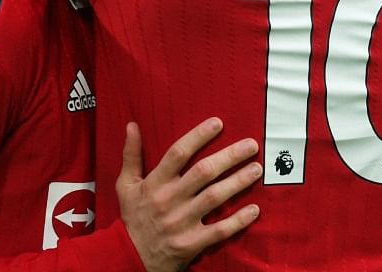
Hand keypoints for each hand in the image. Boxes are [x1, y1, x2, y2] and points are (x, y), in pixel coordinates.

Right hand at [118, 117, 261, 271]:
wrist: (130, 257)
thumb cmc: (133, 217)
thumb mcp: (125, 185)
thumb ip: (131, 155)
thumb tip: (132, 125)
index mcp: (154, 183)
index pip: (178, 153)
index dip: (198, 136)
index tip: (218, 123)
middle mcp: (169, 200)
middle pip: (204, 172)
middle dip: (229, 157)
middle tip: (251, 145)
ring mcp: (181, 222)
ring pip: (214, 197)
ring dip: (238, 182)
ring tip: (256, 169)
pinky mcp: (191, 243)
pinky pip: (219, 230)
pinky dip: (238, 220)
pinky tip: (255, 210)